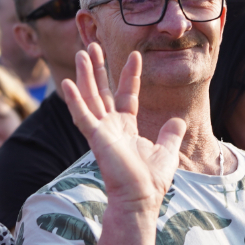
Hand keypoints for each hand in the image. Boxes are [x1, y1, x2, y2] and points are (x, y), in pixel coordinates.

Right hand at [61, 43, 183, 212]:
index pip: (126, 95)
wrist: (141, 198)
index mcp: (126, 128)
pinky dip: (74, 100)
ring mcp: (101, 132)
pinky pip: (82, 116)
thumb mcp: (167, 151)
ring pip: (90, 97)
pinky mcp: (96, 139)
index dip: (130, 76)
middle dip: (98, 68)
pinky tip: (67, 82)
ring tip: (82, 52)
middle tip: (93, 45)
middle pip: (101, 91)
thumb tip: (177, 121)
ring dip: (85, 75)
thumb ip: (170, 134)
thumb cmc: (151, 181)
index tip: (136, 55)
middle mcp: (110, 127)